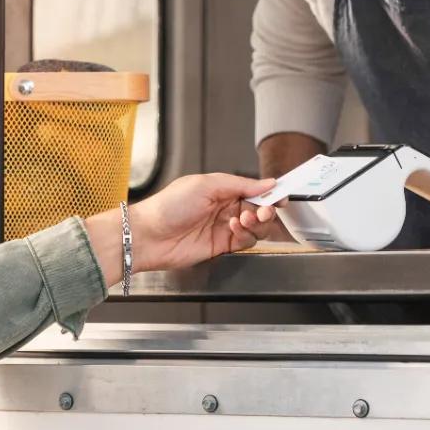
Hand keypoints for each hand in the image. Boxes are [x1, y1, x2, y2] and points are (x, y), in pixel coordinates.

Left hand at [83, 173, 279, 282]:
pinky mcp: (221, 246)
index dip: (269, 192)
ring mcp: (223, 227)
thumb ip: (240, 184)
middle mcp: (224, 208)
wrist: (149, 236)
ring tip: (243, 219)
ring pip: (255, 227)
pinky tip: (235, 229)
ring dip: (256, 223)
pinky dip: (246, 236)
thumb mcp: (206, 184)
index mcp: (221, 189)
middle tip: (263, 211)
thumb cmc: (167, 206)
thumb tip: (266, 183)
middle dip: (265, 210)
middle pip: (258, 210)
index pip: (253, 189)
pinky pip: (245, 242)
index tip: (281, 195)